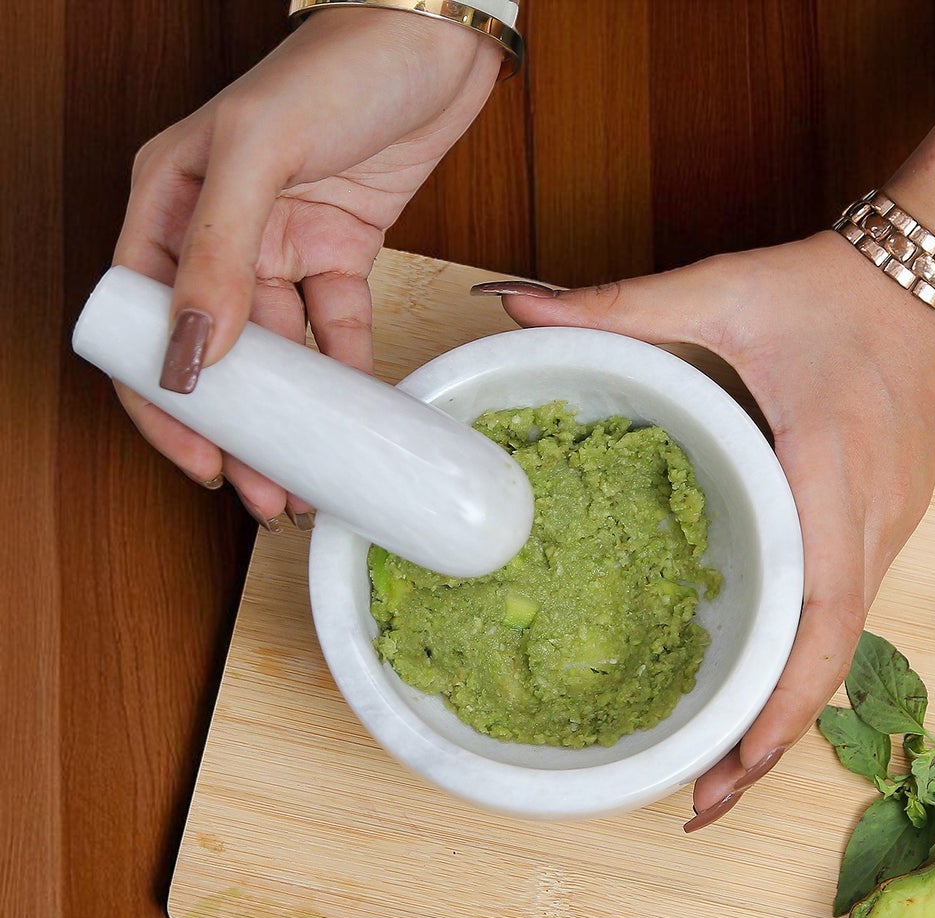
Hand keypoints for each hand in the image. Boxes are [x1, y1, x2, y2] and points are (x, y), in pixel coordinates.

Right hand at [115, 8, 500, 524]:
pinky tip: (359, 423)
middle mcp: (218, 229)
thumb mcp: (259, 151)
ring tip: (308, 481)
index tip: (200, 459)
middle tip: (262, 495)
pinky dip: (349, 377)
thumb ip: (220, 252)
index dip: (163, 399)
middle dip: (236, 429)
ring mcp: (280, 245)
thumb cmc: (337, 69)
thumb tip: (194, 353)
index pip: (143, 318)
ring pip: (279, 354)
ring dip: (294, 419)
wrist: (431, 44)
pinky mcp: (340, 252)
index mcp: (168, 200)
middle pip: (214, 353)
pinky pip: (338, 330)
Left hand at [496, 234, 934, 826]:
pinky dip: (803, 672)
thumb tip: (515, 309)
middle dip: (770, 743)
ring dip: (786, 717)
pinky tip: (759, 693)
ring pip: (838, 652)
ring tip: (720, 770)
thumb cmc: (847, 291)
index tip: (731, 770)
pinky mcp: (886, 529)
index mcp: (832, 479)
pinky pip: (844, 620)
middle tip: (700, 801)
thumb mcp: (729, 291)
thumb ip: (622, 306)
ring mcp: (889, 533)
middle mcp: (872, 525)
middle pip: (829, 666)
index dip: (780, 708)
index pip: (821, 623)